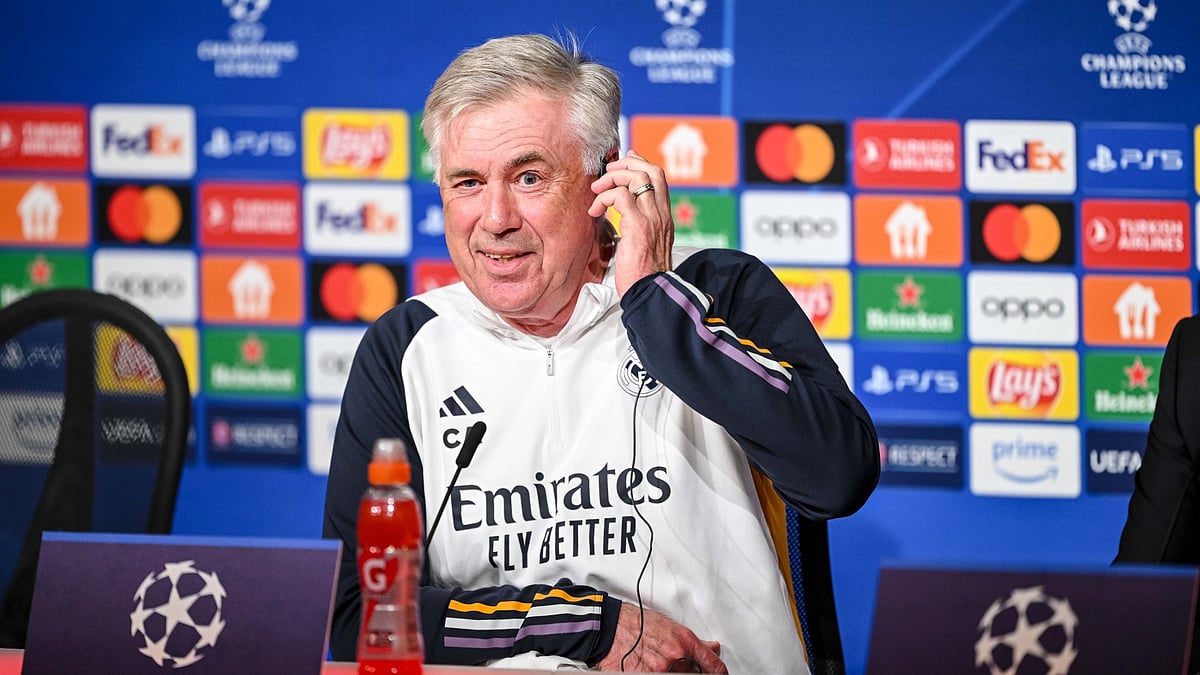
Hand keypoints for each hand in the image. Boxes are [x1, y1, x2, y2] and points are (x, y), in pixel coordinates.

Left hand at [589, 150, 673, 296]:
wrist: (650, 292)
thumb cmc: (644, 273)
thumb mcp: (647, 243)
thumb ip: (641, 224)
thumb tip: (625, 211)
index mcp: (664, 216)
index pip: (658, 176)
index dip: (638, 164)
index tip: (619, 167)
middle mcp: (661, 214)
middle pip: (651, 170)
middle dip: (625, 164)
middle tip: (606, 175)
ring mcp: (652, 218)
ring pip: (636, 177)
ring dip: (612, 178)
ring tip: (597, 191)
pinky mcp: (638, 226)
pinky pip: (621, 196)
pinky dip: (604, 197)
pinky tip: (596, 211)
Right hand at [595, 603, 726, 672]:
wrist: (612, 627)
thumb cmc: (637, 623)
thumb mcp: (671, 626)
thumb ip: (694, 641)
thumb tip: (712, 648)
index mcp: (685, 642)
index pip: (714, 667)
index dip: (720, 674)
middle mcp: (675, 658)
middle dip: (693, 671)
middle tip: (685, 665)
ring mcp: (660, 671)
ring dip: (676, 672)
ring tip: (663, 663)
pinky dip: (659, 674)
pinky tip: (652, 667)